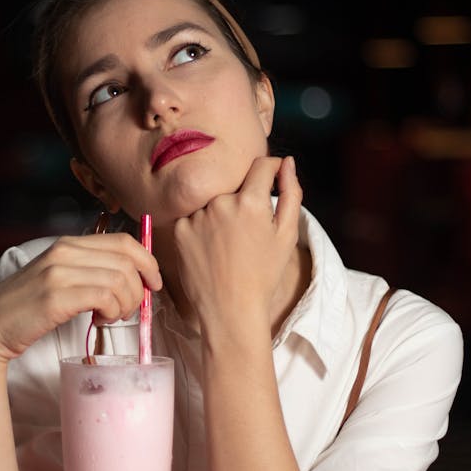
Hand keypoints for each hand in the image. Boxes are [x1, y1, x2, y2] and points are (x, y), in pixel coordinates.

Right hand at [0, 233, 162, 363]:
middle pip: (127, 259)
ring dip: (125, 304)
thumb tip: (132, 277)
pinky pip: (105, 296)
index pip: (123, 241)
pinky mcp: (56, 296)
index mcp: (66, 244)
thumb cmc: (26, 309)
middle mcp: (64, 252)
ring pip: (120, 279)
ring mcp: (59, 272)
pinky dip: (112, 311)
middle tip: (127, 310)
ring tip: (110, 318)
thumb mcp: (58, 279)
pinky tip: (99, 321)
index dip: (147, 262)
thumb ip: (87, 271)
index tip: (153, 284)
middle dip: (139, 288)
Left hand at [172, 156, 301, 334]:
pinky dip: (202, 226)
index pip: (261, 165)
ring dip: (221, 212)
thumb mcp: (287, 234)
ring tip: (228, 244)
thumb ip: (291, 192)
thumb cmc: (263, 273)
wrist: (230, 308)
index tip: (271, 181)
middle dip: (244, 198)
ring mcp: (196, 215)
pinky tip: (211, 249)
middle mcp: (220, 202)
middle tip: (248, 230)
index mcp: (251, 201)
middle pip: (235, 185)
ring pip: (213, 200)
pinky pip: (194, 216)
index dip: (270, 171)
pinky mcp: (179, 228)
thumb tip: (287, 162)